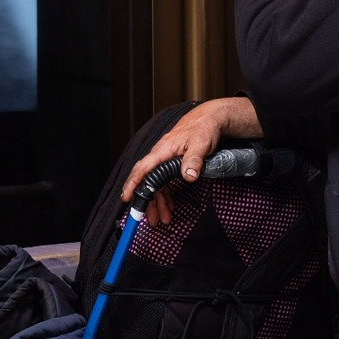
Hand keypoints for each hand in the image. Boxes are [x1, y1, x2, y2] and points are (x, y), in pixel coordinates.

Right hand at [119, 98, 264, 224]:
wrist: (210, 119)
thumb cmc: (203, 128)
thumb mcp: (200, 144)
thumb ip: (193, 161)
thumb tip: (188, 176)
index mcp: (162, 150)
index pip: (142, 169)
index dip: (133, 184)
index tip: (127, 198)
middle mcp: (161, 156)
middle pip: (148, 182)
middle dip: (148, 202)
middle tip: (150, 219)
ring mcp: (166, 160)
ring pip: (157, 185)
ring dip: (159, 202)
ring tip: (163, 218)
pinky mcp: (173, 163)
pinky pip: (165, 183)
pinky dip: (167, 196)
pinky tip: (170, 206)